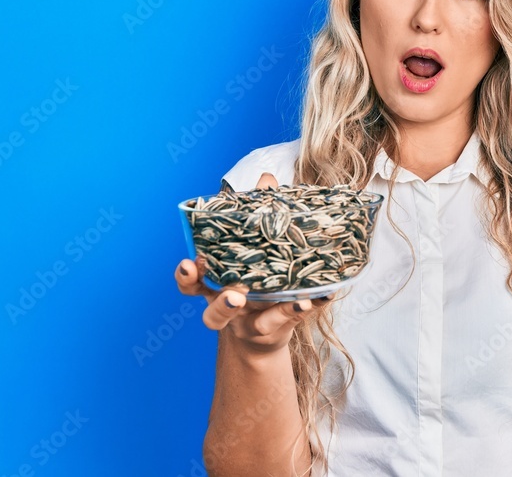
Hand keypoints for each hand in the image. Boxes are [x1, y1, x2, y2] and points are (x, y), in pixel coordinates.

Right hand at [174, 171, 332, 353]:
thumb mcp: (255, 249)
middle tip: (236, 296)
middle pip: (215, 314)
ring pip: (257, 326)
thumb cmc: (257, 280)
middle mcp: (231, 309)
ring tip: (293, 302)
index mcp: (217, 286)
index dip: (187, 276)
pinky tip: (325, 296)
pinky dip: (308, 306)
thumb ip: (257, 216)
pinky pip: (293, 320)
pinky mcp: (279, 329)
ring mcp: (254, 324)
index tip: (189, 265)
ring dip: (276, 314)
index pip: (192, 284)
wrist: (266, 332)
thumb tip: (265, 179)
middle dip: (223, 306)